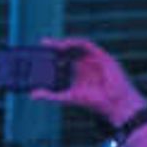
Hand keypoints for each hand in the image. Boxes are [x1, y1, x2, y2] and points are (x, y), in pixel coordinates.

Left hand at [25, 35, 144, 126]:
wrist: (114, 103)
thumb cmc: (94, 101)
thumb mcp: (68, 97)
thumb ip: (51, 95)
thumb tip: (32, 95)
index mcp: (77, 71)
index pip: (63, 58)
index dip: (52, 54)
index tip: (39, 51)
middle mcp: (85, 63)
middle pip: (68, 50)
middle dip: (56, 46)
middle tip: (43, 43)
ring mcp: (93, 59)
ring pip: (77, 46)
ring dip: (65, 42)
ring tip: (53, 44)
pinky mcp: (101, 56)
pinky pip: (88, 45)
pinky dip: (77, 43)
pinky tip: (66, 45)